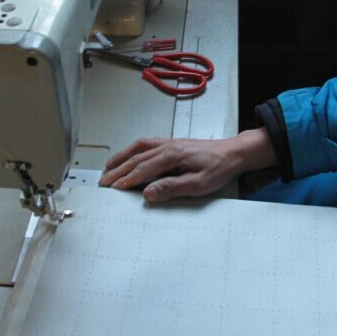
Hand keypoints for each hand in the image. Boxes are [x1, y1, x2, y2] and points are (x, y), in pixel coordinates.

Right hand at [99, 128, 276, 202]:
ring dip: (121, 157)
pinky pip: (147, 143)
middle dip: (118, 170)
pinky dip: (133, 149)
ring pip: (138, 147)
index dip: (126, 180)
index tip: (114, 188)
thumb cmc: (219, 169)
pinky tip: (128, 155)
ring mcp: (169, 142)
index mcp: (173, 156)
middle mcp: (168, 146)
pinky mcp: (173, 143)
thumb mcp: (198, 185)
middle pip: (136, 157)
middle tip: (103, 182)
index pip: (143, 169)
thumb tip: (148, 193)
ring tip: (107, 167)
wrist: (233, 153)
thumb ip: (172, 188)